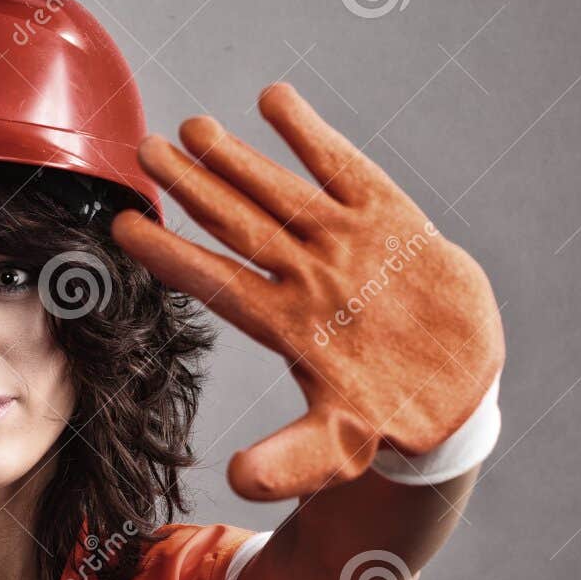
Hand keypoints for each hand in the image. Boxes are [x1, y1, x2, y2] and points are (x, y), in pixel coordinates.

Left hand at [112, 83, 503, 501]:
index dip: (167, 253)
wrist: (458, 392)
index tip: (122, 226)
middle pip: (234, 222)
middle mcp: (304, 276)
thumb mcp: (340, 448)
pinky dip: (310, 134)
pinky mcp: (390, 220)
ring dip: (234, 156)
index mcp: (285, 324)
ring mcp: (344, 244)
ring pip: (277, 190)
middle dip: (189, 185)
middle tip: (144, 147)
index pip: (213, 281)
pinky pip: (343, 168)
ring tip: (191, 124)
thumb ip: (291, 460)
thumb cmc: (392, 420)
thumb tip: (239, 481)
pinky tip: (274, 98)